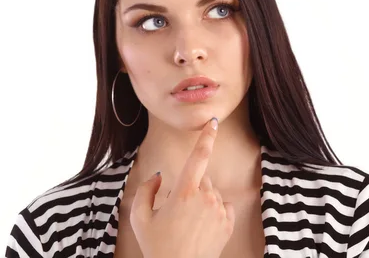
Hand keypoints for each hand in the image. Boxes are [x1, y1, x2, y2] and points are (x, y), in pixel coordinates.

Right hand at [129, 117, 234, 257]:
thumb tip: (159, 177)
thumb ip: (145, 190)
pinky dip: (215, 211)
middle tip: (175, 209)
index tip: (213, 122)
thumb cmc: (157, 247)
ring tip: (187, 223)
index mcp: (184, 192)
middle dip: (190, 186)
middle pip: (201, 178)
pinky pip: (224, 207)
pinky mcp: (228, 224)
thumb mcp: (139, 217)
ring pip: (212, 193)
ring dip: (202, 200)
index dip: (206, 137)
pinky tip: (202, 226)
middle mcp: (206, 198)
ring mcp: (219, 212)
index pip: (199, 157)